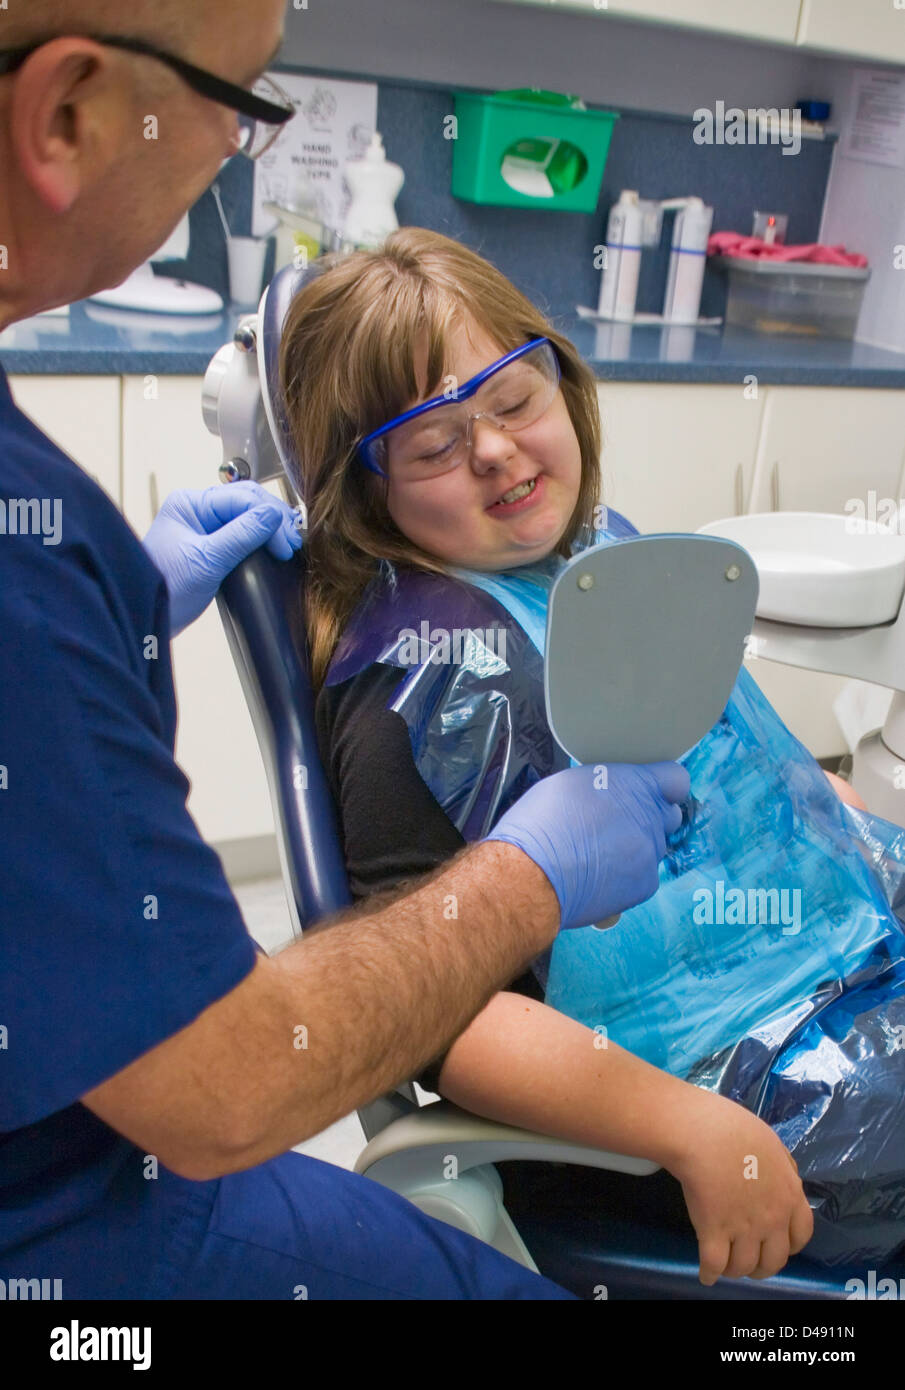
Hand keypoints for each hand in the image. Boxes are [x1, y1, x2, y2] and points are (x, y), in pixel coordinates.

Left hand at [142, 483, 302, 635]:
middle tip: (292, 543)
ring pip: (247, 516)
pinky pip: (242, 533)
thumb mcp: (206, 561)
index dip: (269, 518)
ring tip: (288, 545)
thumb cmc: (165, 588)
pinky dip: (260, 539)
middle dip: (273, 520)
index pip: (241, 498)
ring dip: (269, 528)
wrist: (146, 617)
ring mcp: (204, 527)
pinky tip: (273, 548)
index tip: (286, 544)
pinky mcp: (211, 546)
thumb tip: (274, 516)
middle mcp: (198, 509)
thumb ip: (241, 535)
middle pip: (247, 501)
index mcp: (190, 503)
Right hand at [483, 761, 689, 929]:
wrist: (531, 874)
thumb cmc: (541, 823)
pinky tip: (598, 878)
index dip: (665, 786)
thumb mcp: (571, 783)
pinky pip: (644, 876)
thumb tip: (611, 794)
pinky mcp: (645, 885)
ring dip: (636, 849)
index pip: (677, 779)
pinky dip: (627, 877)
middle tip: (619, 826)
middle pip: (668, 816)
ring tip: (599, 856)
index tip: (652, 792)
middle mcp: (650, 818)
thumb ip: (606, 786)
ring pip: (654, 848)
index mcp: (635, 785)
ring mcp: (651, 853)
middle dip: (650, 818)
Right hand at [668, 1089, 813, 1284]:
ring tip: (726, 1266)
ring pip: (743, 1267)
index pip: (801, 1236)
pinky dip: (709, 1274)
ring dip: (735, 1271)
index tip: (777, 1245)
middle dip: (762, 1266)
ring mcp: (743, 1229)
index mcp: (789, 1195)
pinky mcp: (713, 1233)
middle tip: (750, 1262)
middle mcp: (772, 1219)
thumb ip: (784, 1167)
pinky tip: (706, 1275)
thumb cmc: (735, 1128)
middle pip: (774, 1261)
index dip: (789, 1246)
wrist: (703, 1134)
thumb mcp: (772, 1143)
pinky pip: (713, 1265)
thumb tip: (787, 1180)